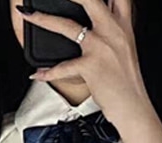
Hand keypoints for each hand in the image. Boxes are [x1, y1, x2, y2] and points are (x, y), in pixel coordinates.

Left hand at [19, 0, 153, 132]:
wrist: (133, 107)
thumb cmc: (128, 82)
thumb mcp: (125, 48)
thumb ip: (113, 29)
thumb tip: (101, 17)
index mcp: (123, 25)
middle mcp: (112, 31)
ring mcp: (100, 47)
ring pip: (67, 26)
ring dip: (43, 19)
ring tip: (28, 15)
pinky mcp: (90, 66)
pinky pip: (63, 67)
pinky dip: (48, 73)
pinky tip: (38, 73)